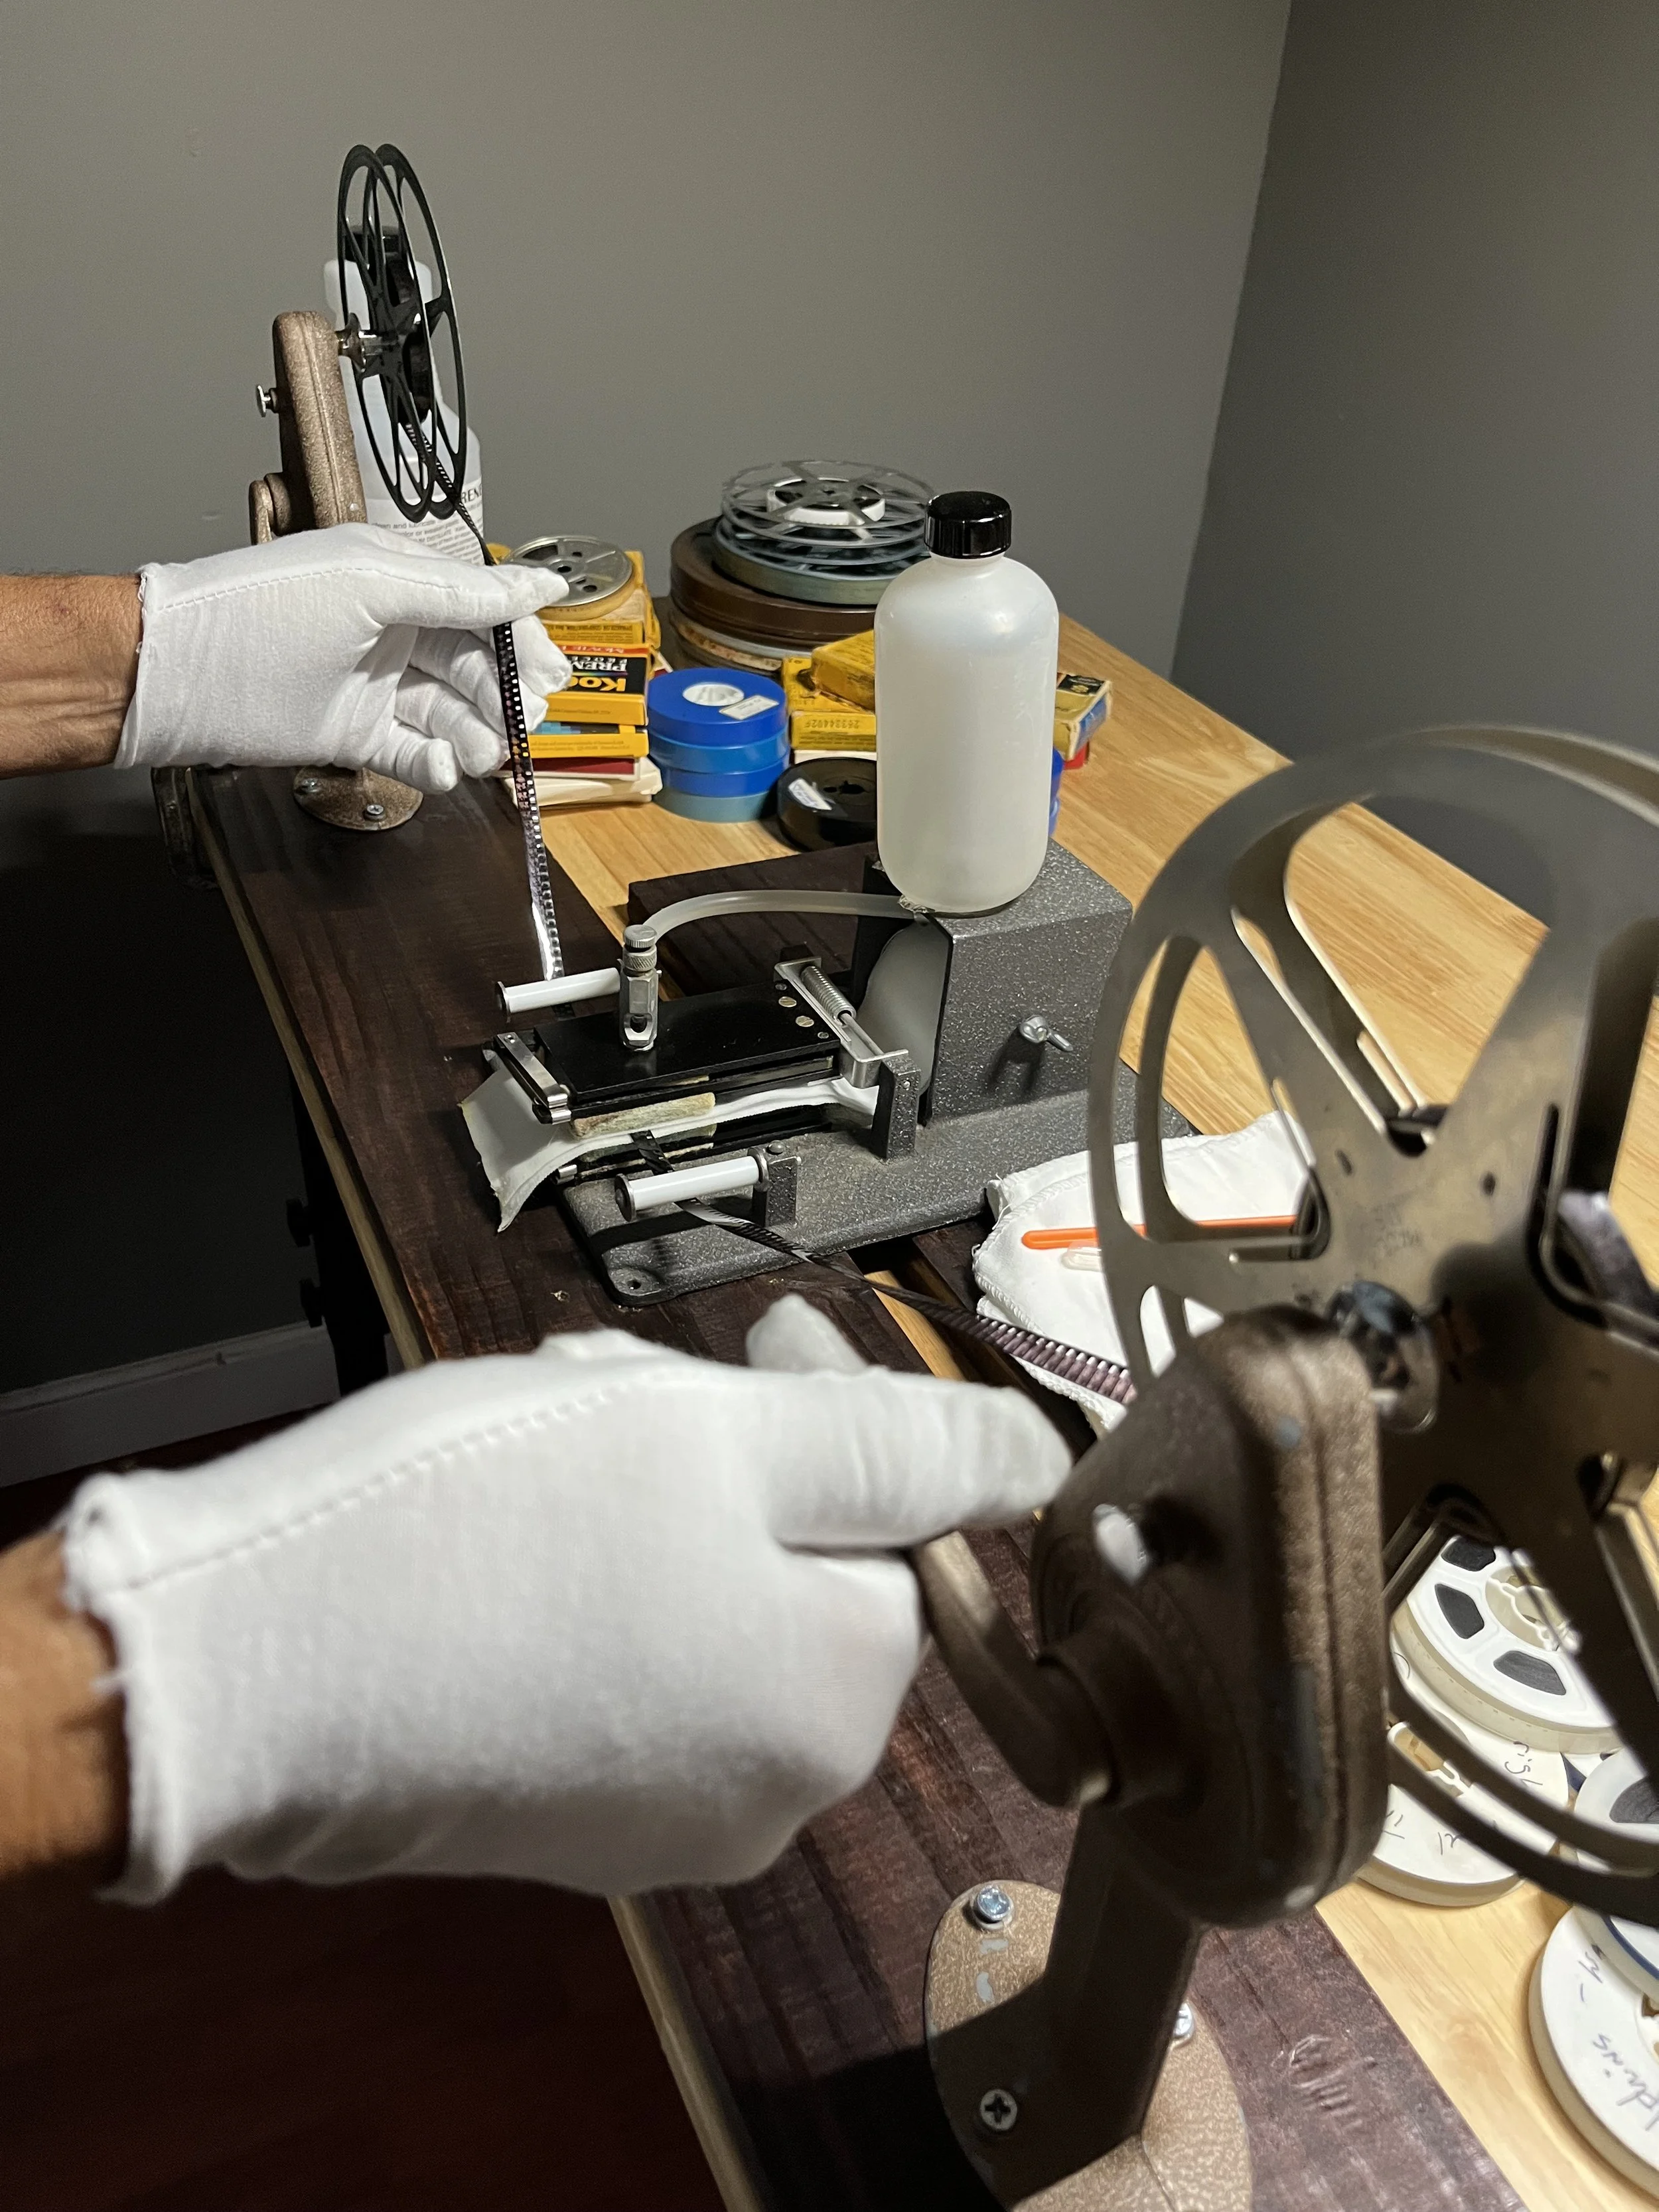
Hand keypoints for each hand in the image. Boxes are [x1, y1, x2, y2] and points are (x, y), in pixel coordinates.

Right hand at [60, 1308, 1066, 1898]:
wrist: (246, 1659)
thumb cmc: (493, 1531)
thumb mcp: (730, 1437)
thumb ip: (908, 1448)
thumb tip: (1046, 1461)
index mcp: (835, 1707)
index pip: (902, 1534)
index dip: (832, 1419)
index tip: (760, 1342)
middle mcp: (765, 1795)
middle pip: (798, 1564)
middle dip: (730, 1450)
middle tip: (627, 1383)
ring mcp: (652, 1817)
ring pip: (702, 1594)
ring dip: (652, 1489)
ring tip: (552, 1425)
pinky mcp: (553, 1809)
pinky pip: (620, 1656)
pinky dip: (586, 1568)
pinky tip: (505, 1512)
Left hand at [113, 524, 570, 793]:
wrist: (180, 675)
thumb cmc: (257, 612)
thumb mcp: (371, 585)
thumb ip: (463, 591)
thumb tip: (539, 584)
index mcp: (396, 579)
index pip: (482, 607)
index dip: (521, 640)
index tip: (550, 673)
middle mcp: (389, 629)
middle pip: (474, 665)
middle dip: (504, 696)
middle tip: (526, 721)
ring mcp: (373, 684)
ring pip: (451, 714)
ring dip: (475, 735)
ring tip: (484, 753)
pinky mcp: (354, 734)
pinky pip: (414, 752)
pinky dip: (436, 763)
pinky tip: (446, 767)